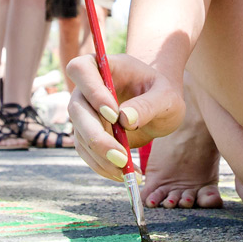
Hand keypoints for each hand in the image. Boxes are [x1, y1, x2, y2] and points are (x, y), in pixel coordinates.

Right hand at [66, 52, 186, 181]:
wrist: (159, 106)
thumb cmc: (162, 93)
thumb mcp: (166, 96)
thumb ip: (148, 104)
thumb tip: (125, 119)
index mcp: (103, 66)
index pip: (82, 70)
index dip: (92, 91)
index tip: (113, 114)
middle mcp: (86, 89)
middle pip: (76, 110)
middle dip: (96, 136)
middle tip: (121, 157)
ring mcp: (84, 113)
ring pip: (81, 136)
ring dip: (102, 158)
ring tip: (129, 172)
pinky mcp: (88, 135)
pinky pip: (88, 153)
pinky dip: (104, 167)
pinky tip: (125, 175)